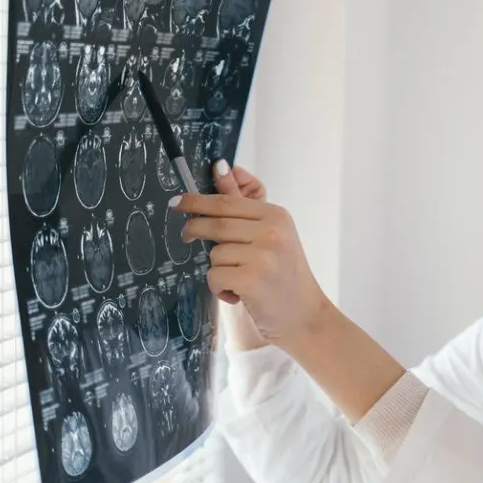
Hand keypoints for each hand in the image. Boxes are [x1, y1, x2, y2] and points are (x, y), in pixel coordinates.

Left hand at [174, 184, 333, 350]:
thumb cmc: (284, 277)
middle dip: (194, 230)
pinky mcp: (252, 279)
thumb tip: (221, 166)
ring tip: (239, 281)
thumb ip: (244, 204)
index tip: (177, 202)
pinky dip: (220, 288)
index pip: (227, 202)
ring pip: (214, 253)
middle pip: (215, 224)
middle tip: (186, 236)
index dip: (197, 201)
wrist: (306, 317)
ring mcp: (263, 255)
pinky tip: (239, 296)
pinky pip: (214, 276)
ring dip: (218, 270)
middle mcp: (273, 232)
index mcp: (277, 216)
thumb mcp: (272, 236)